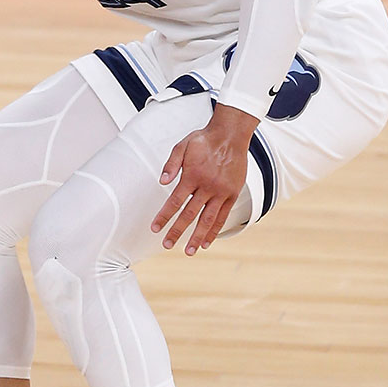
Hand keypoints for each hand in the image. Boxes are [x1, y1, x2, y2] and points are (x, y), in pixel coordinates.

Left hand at [151, 108, 254, 254]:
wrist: (231, 135)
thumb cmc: (204, 140)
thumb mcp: (182, 146)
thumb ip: (171, 164)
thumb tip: (162, 181)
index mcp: (193, 176)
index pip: (175, 201)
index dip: (164, 216)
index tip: (155, 228)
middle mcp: (208, 187)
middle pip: (189, 214)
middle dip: (177, 231)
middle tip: (167, 244)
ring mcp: (222, 192)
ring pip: (208, 220)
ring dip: (198, 237)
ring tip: (190, 251)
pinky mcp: (232, 194)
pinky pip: (223, 216)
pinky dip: (215, 230)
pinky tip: (208, 241)